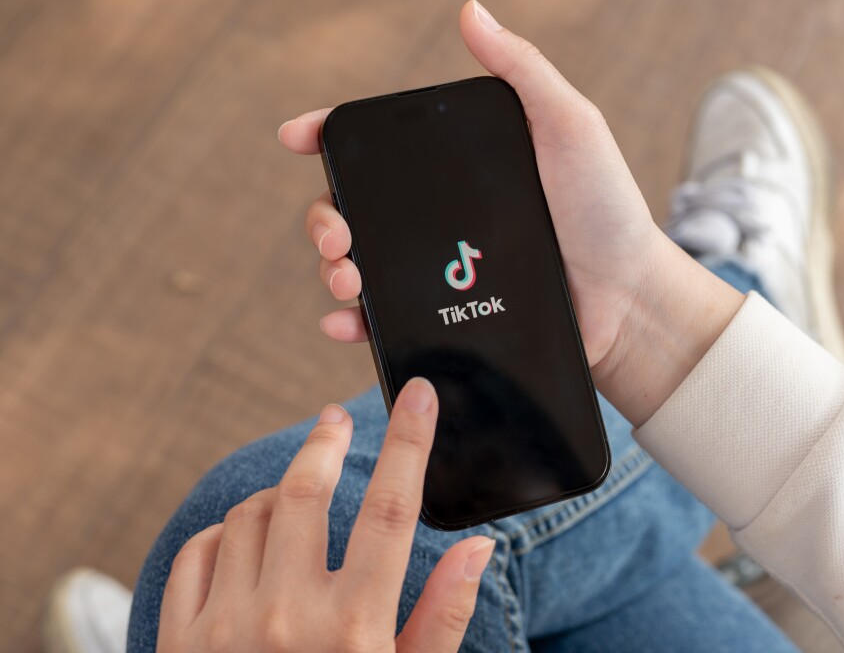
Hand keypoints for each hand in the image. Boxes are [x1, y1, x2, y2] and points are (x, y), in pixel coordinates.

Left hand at [157, 378, 494, 651]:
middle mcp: (289, 619)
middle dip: (327, 442)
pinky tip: (250, 539)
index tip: (420, 397)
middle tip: (337, 420)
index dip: (411, 443)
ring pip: (252, 515)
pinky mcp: (180, 640)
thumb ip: (444, 614)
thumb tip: (479, 547)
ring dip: (280, 493)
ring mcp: (227, 628)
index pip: (395, 510)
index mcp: (357, 628)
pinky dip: (227, 532)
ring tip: (300, 498)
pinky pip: (201, 551)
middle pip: (308, 492)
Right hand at [279, 0, 743, 424]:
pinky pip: (389, 322)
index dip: (330, 137)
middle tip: (335, 234)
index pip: (381, 147)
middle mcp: (441, 218)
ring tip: (346, 278)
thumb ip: (523, 70)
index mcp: (459, 168)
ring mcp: (442, 271)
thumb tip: (471, 11)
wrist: (631, 299)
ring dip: (332, 270)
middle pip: (355, 209)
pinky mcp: (450, 320)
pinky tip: (348, 322)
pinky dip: (354, 323)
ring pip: (360, 266)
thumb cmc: (607, 207)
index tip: (298, 136)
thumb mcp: (570, 126)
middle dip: (324, 218)